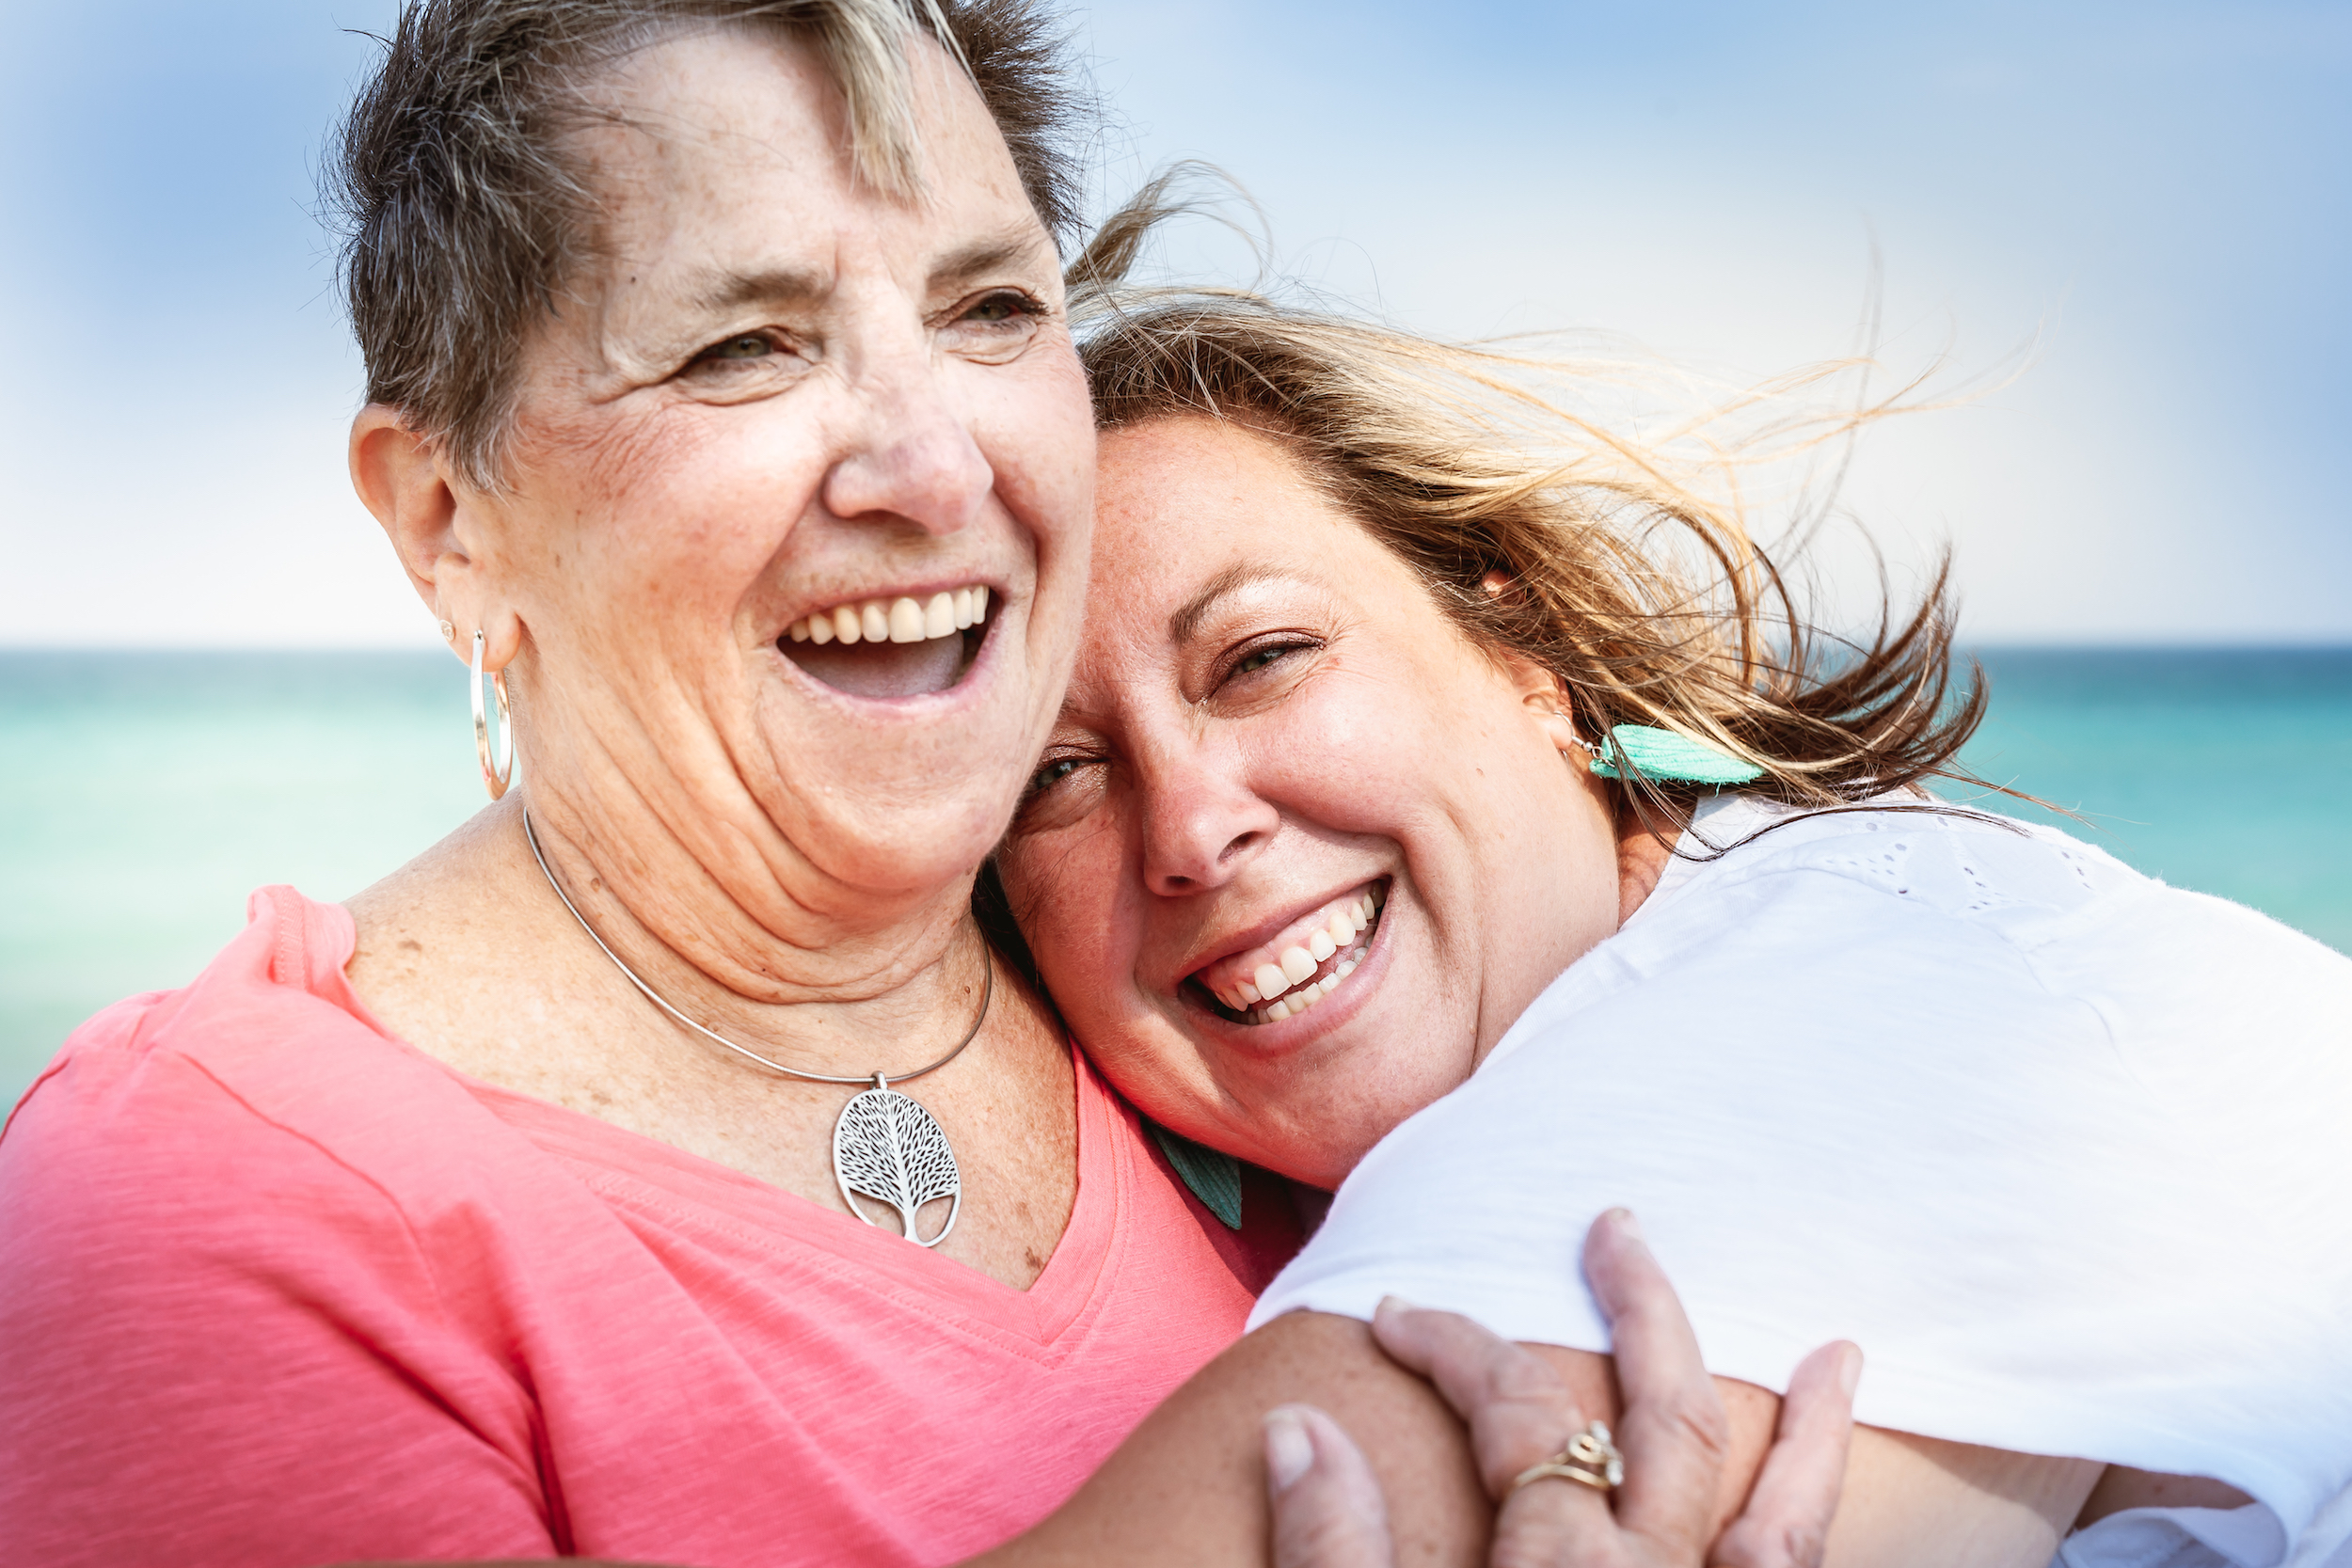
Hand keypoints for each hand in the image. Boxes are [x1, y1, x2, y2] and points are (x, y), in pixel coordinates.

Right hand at [1262, 1208, 1860, 1567]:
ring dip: (1805, 1426)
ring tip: (1841, 1351)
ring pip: (1781, 1516)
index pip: (1518, 1412)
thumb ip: (1334, 1550)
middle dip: (1643, 1309)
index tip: (1394, 1314)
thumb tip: (1305, 1424)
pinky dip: (1816, 1536)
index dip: (1456, 1344)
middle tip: (1618, 1225)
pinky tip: (1826, 1515)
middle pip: (1664, 1416)